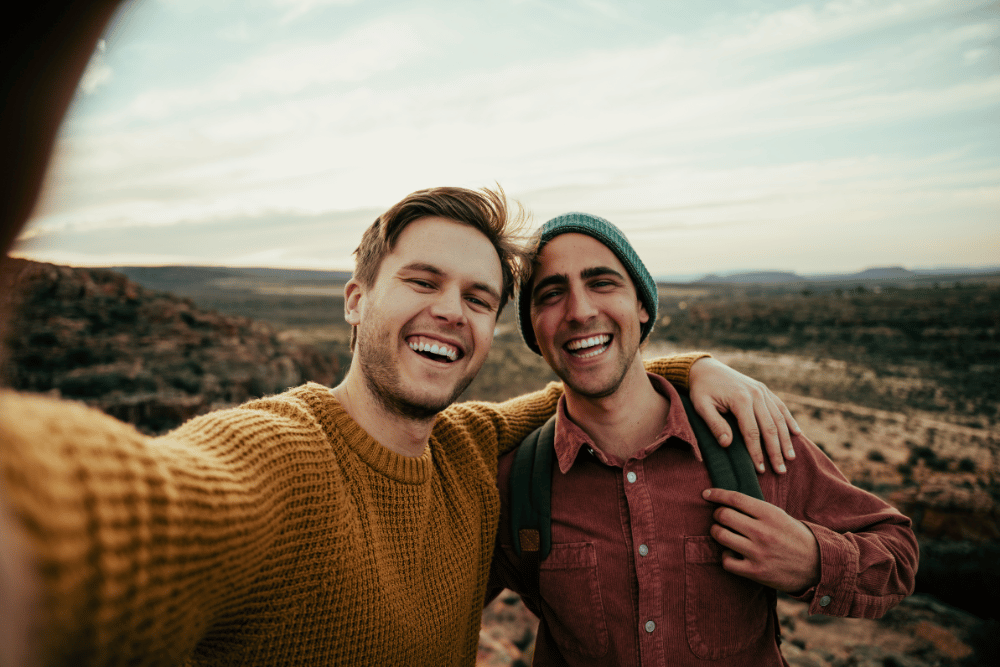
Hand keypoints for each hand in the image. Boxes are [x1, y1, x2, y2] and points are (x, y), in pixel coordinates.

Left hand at [688, 357, 799, 473]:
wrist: (706, 368)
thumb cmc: (702, 390)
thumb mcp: (701, 406)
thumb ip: (714, 424)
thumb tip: (727, 444)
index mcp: (740, 399)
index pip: (752, 432)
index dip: (757, 452)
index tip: (760, 469)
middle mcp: (756, 394)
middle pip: (770, 428)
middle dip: (776, 451)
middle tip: (781, 471)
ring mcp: (762, 391)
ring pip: (779, 418)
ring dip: (786, 440)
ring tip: (791, 458)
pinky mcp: (764, 389)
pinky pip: (780, 407)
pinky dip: (789, 420)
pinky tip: (797, 434)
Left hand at [703, 488, 819, 593]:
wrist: (817, 565)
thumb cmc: (794, 537)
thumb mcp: (779, 516)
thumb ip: (755, 509)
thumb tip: (727, 501)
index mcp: (769, 513)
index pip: (735, 498)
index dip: (717, 494)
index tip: (706, 494)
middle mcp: (762, 531)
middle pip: (723, 516)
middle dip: (717, 515)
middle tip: (720, 518)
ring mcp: (758, 552)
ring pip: (720, 536)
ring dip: (717, 533)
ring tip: (722, 533)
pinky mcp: (755, 571)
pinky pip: (726, 561)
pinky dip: (725, 556)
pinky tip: (732, 553)